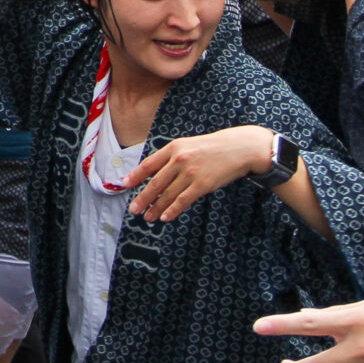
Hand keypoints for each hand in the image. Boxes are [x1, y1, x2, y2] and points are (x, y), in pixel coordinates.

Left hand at [128, 126, 273, 223]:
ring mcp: (190, 172)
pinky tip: (165, 217)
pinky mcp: (202, 184)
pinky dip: (172, 210)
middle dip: (143, 198)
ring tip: (148, 217)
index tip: (124, 185)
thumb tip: (155, 173)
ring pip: (168, 194)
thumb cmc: (212, 147)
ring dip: (156, 208)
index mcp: (173, 147)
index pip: (149, 164)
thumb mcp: (188, 145)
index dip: (135, 176)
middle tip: (133, 209)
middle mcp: (179, 159)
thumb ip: (172, 157)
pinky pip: (183, 200)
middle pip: (155, 183)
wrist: (239, 148)